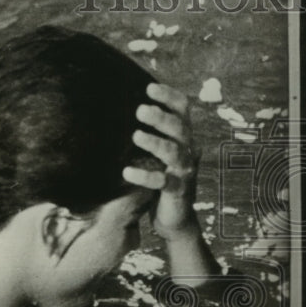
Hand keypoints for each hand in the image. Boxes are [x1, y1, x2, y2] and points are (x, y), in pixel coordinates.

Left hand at [123, 82, 200, 240]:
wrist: (175, 218)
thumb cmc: (161, 179)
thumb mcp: (157, 152)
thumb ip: (149, 132)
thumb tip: (118, 107)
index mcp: (183, 137)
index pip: (183, 110)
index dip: (169, 97)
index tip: (149, 88)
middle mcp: (188, 151)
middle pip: (180, 128)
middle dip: (161, 117)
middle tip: (140, 109)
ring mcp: (184, 171)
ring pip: (174, 152)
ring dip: (156, 142)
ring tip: (136, 135)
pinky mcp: (177, 191)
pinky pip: (163, 182)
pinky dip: (146, 176)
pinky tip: (127, 172)